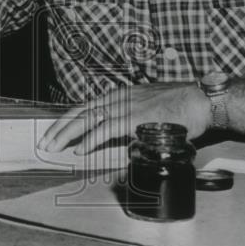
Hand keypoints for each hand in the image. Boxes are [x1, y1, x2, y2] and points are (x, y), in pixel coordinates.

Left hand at [38, 82, 211, 154]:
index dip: (69, 119)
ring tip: (53, 146)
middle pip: (80, 111)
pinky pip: (106, 130)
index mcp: (121, 95)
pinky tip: (80, 150)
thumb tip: (125, 139)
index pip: (87, 106)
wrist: (200, 101)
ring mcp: (125, 107)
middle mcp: (119, 98)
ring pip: (87, 119)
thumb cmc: (180, 107)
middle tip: (44, 141)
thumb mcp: (150, 110)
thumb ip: (134, 122)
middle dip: (59, 127)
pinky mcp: (134, 119)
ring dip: (67, 134)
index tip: (56, 131)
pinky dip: (91, 140)